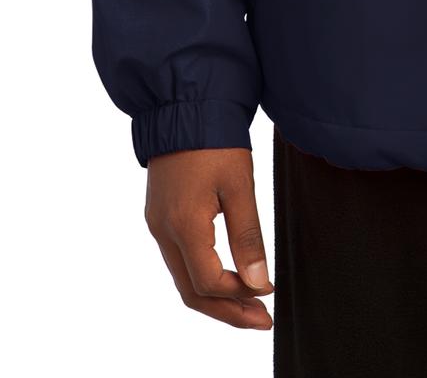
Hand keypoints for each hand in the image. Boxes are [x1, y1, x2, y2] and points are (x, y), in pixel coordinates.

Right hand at [144, 147, 273, 328]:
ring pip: (183, 278)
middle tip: (260, 321)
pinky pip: (178, 259)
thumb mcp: (240, 184)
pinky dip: (202, 275)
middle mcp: (163, 231)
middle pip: (191, 291)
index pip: (208, 282)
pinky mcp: (159, 215)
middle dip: (226, 311)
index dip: (239, 295)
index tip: (269, 293)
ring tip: (248, 305)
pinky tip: (225, 275)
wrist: (184, 104)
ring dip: (215, 297)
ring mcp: (157, 224)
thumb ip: (247, 235)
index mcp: (182, 226)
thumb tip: (258, 282)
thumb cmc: (215, 140)